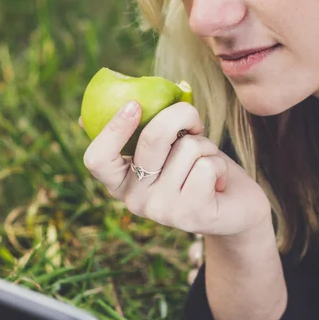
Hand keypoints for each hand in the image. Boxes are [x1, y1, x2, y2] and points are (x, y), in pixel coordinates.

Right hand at [79, 100, 271, 239]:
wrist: (237, 207)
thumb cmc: (196, 167)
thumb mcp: (166, 148)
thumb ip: (139, 132)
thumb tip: (81, 118)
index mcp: (121, 182)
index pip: (98, 159)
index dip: (112, 129)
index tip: (134, 104)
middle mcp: (136, 200)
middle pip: (152, 138)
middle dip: (180, 114)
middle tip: (194, 121)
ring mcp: (163, 211)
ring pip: (187, 148)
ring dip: (206, 145)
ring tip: (207, 162)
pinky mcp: (192, 215)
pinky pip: (206, 165)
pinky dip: (218, 164)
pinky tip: (219, 181)